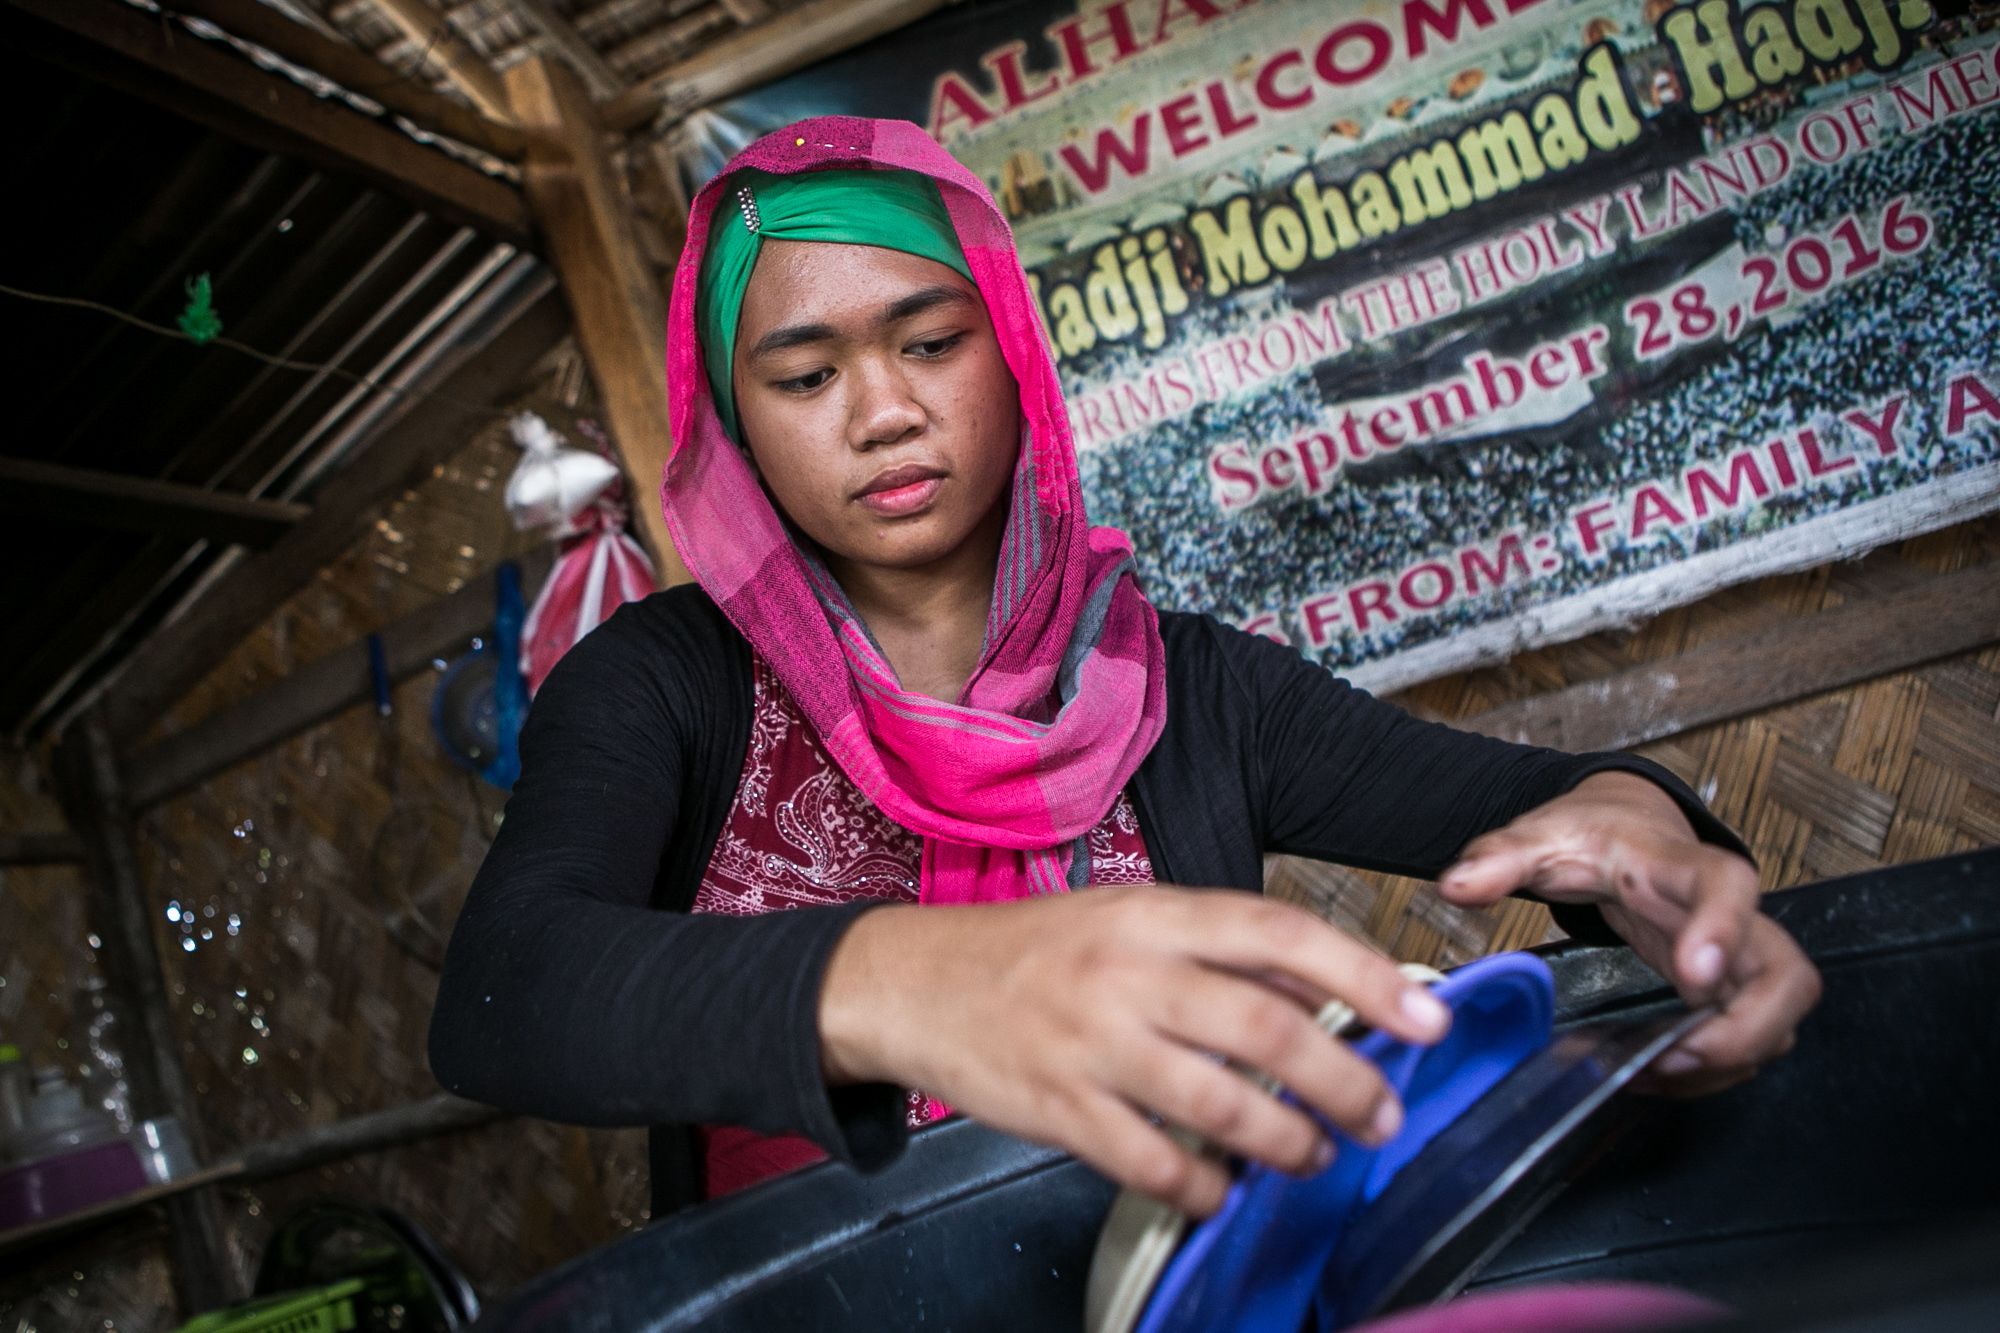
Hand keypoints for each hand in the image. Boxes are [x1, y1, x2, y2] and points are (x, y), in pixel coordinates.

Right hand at [818, 886, 1452, 1215]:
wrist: (915, 981)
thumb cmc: (1038, 951)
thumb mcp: (1129, 920)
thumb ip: (1221, 949)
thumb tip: (1330, 986)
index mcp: (1155, 914)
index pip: (1280, 932)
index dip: (1364, 975)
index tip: (1426, 1017)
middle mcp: (1127, 973)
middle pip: (1264, 1026)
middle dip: (1345, 1079)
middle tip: (1385, 1113)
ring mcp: (1090, 1043)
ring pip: (1218, 1102)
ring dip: (1288, 1140)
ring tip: (1317, 1154)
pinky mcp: (1057, 1108)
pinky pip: (1152, 1161)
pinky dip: (1203, 1185)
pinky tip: (1225, 1190)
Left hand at [1437, 770, 1820, 1094]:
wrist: (1622, 829)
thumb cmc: (1592, 834)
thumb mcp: (1539, 836)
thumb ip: (1498, 858)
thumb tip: (1458, 886)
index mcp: (1679, 866)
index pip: (1727, 885)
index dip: (1725, 930)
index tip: (1696, 975)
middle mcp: (1725, 915)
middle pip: (1788, 973)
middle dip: (1751, 1026)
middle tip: (1684, 1051)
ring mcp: (1733, 956)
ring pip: (1779, 1016)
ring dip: (1732, 1057)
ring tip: (1660, 1070)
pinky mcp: (1723, 987)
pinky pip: (1746, 1038)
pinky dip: (1713, 1068)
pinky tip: (1656, 1071)